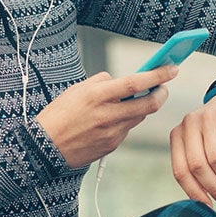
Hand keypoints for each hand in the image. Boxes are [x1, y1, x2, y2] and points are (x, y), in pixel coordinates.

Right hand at [36, 64, 178, 168]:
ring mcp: (112, 133)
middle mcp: (108, 115)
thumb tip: (122, 81)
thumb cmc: (58, 115)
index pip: (134, 83)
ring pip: (139, 117)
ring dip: (143, 107)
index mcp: (97, 96)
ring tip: (133, 101)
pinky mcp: (112, 145)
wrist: (44, 148)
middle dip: (161, 93)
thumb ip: (102, 82)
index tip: (171, 68)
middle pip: (148, 104)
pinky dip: (126, 121)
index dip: (157, 75)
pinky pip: (127, 129)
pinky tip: (111, 120)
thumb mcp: (77, 90)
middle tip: (163, 87)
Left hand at [169, 86, 215, 207]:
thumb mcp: (200, 143)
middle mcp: (189, 124)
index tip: (208, 207)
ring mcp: (208, 117)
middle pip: (197, 166)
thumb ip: (197, 166)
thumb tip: (205, 202)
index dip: (194, 192)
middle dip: (214, 189)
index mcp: (177, 135)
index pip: (180, 170)